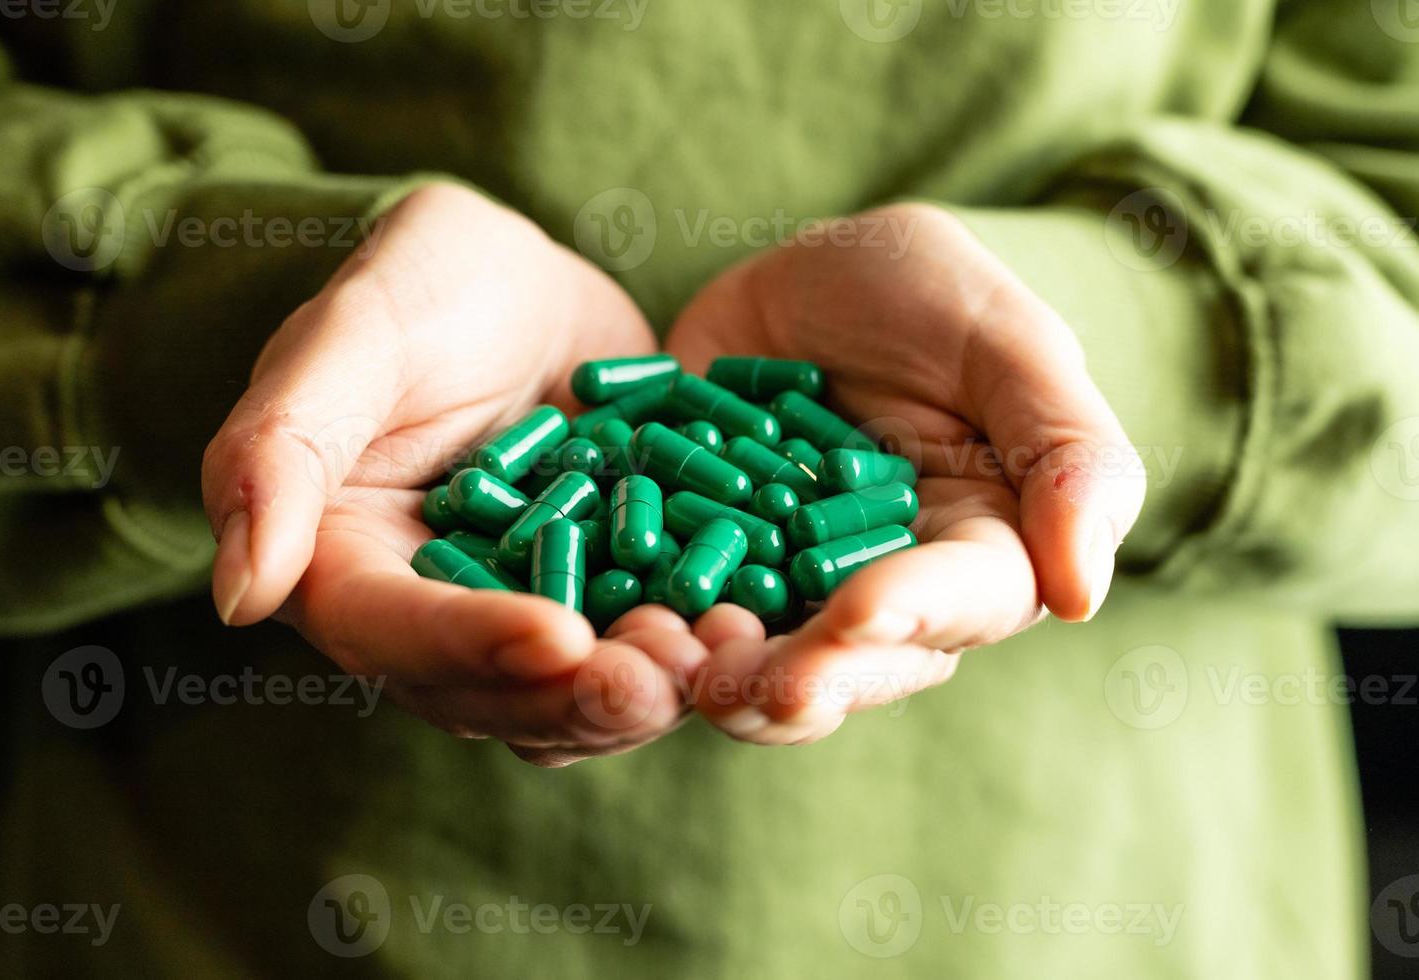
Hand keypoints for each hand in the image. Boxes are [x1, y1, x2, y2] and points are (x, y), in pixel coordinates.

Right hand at [201, 184, 703, 765]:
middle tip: (659, 680)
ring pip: (572, 695)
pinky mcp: (605, 601)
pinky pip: (644, 648)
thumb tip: (239, 594)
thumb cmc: (424, 285)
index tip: (556, 637)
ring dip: (645, 693)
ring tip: (718, 657)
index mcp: (344, 562)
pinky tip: (755, 625)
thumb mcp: (354, 331)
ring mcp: (522, 615)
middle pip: (489, 693)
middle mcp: (430, 612)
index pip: (393, 631)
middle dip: (574, 696)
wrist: (521, 285)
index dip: (470, 645)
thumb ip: (284, 443)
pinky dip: (693, 651)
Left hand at [667, 204, 1145, 744]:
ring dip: (716, 679)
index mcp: (979, 552)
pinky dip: (641, 630)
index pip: (966, 600)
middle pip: (857, 665)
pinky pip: (674, 614)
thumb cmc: (933, 299)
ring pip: (761, 663)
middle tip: (743, 685)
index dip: (917, 611)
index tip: (861, 614)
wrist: (814, 280)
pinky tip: (607, 625)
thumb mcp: (1008, 342)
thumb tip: (1084, 591)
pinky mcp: (703, 572)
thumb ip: (1066, 452)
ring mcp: (787, 594)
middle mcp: (886, 595)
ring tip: (670, 665)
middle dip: (801, 680)